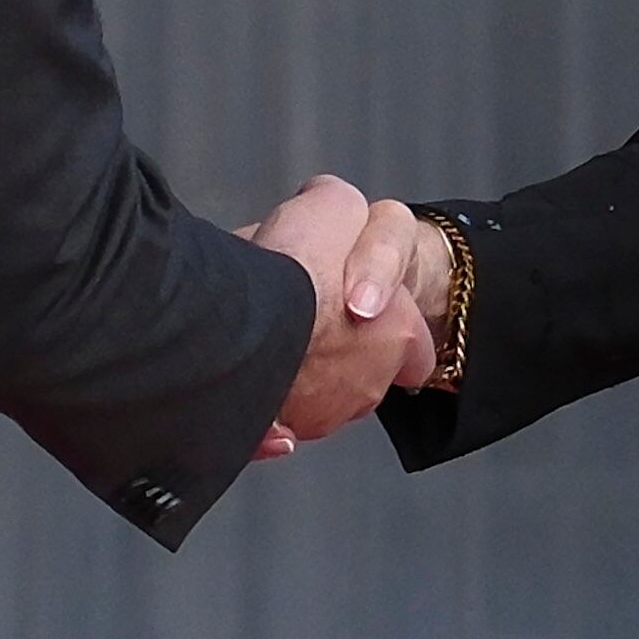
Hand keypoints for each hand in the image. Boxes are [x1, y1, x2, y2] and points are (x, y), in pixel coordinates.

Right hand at [243, 174, 440, 455]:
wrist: (223, 326)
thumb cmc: (287, 271)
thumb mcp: (332, 204)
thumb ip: (343, 212)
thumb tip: (330, 211)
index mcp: (395, 333)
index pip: (415, 346)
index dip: (389, 320)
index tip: (366, 312)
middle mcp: (364, 385)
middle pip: (357, 367)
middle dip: (332, 340)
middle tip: (300, 304)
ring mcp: (317, 415)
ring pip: (310, 391)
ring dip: (293, 366)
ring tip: (261, 328)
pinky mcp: (268, 435)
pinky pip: (266, 417)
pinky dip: (256, 396)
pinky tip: (236, 364)